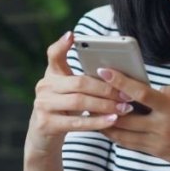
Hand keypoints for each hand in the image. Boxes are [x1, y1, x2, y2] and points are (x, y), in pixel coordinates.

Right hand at [24, 32, 129, 160]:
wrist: (42, 135)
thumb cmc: (64, 109)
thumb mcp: (68, 91)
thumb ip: (83, 80)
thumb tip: (115, 74)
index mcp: (51, 74)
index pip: (53, 55)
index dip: (62, 45)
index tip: (73, 35)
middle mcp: (44, 87)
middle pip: (79, 83)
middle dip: (106, 88)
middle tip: (127, 93)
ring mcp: (43, 105)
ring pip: (79, 102)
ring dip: (105, 105)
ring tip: (125, 108)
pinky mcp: (46, 124)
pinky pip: (77, 123)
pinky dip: (97, 121)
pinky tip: (113, 120)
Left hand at [95, 68, 169, 170]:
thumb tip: (149, 88)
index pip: (141, 93)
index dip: (120, 81)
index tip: (104, 70)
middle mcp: (162, 126)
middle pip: (124, 115)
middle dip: (105, 103)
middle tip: (88, 90)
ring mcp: (157, 142)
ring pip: (121, 132)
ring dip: (104, 120)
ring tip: (89, 108)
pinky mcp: (154, 151)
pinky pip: (128, 143)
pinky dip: (114, 133)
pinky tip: (104, 124)